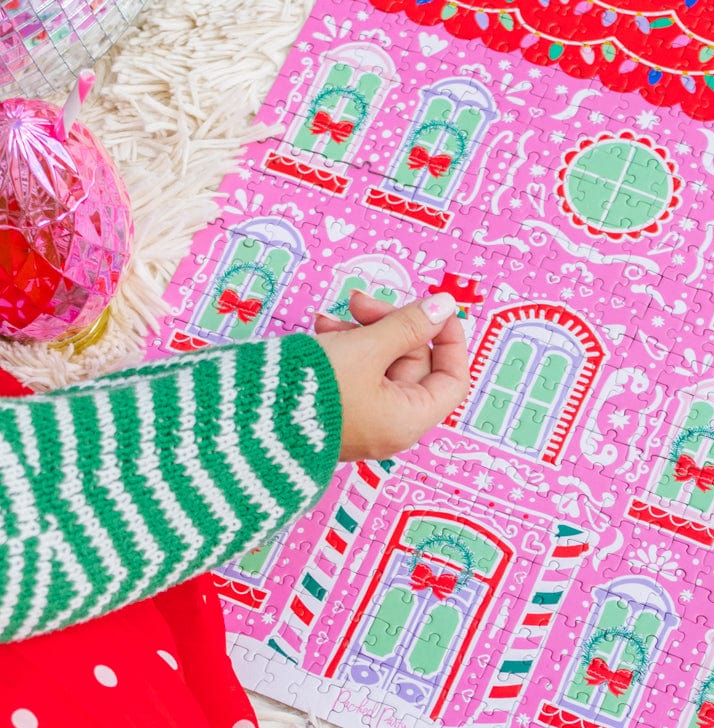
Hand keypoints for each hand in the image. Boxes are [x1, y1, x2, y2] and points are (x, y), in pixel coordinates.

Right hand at [313, 290, 470, 460]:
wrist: (247, 420)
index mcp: (408, 420)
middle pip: (413, 365)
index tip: (433, 308)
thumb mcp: (365, 348)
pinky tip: (320, 331)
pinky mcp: (337, 411)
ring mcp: (363, 420)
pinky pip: (354, 374)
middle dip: (389, 326)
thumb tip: (443, 306)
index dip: (448, 340)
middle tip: (359, 301)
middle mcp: (390, 426)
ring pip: (380, 365)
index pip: (452, 380)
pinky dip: (343, 349)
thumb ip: (407, 325)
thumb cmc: (311, 390)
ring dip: (361, 333)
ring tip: (328, 319)